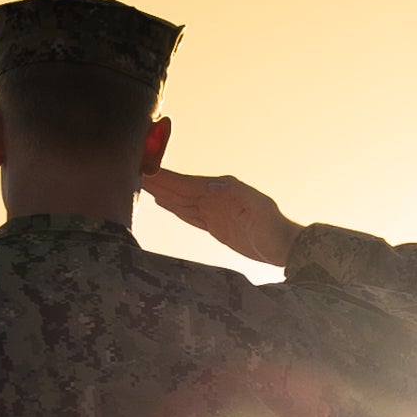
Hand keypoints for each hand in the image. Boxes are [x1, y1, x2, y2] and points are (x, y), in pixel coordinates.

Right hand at [141, 164, 305, 267]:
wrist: (283, 247)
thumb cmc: (271, 229)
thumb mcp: (256, 211)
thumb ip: (234, 198)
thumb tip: (212, 186)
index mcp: (222, 188)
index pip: (186, 183)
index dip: (165, 178)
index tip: (145, 170)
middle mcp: (215, 195)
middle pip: (179, 189)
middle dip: (157, 181)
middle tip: (133, 171)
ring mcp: (214, 210)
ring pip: (181, 200)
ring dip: (162, 192)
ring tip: (142, 183)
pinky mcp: (215, 225)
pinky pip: (189, 214)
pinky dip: (174, 207)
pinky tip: (163, 202)